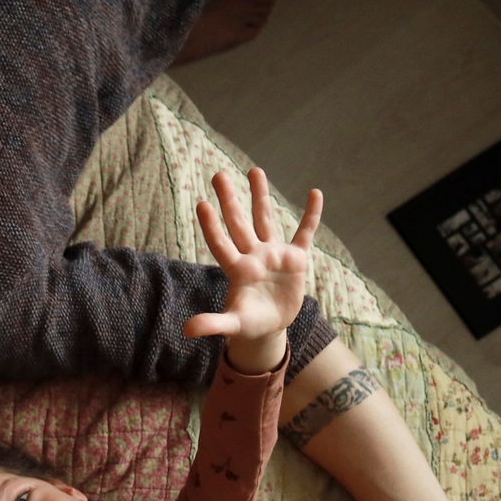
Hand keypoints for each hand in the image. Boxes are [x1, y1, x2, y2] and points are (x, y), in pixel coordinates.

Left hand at [186, 167, 321, 375]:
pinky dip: (311, 215)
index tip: (202, 204)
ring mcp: (274, 254)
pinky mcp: (296, 258)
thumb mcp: (232, 324)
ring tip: (254, 170)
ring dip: (260, 195)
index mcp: (237, 269)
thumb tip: (186, 330)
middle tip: (217, 174)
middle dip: (229, 199)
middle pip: (239, 222)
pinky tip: (315, 193)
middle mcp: (253, 255)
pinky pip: (305, 233)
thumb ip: (212, 324)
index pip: (221, 243)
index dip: (212, 226)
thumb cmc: (248, 323)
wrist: (270, 326)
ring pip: (266, 218)